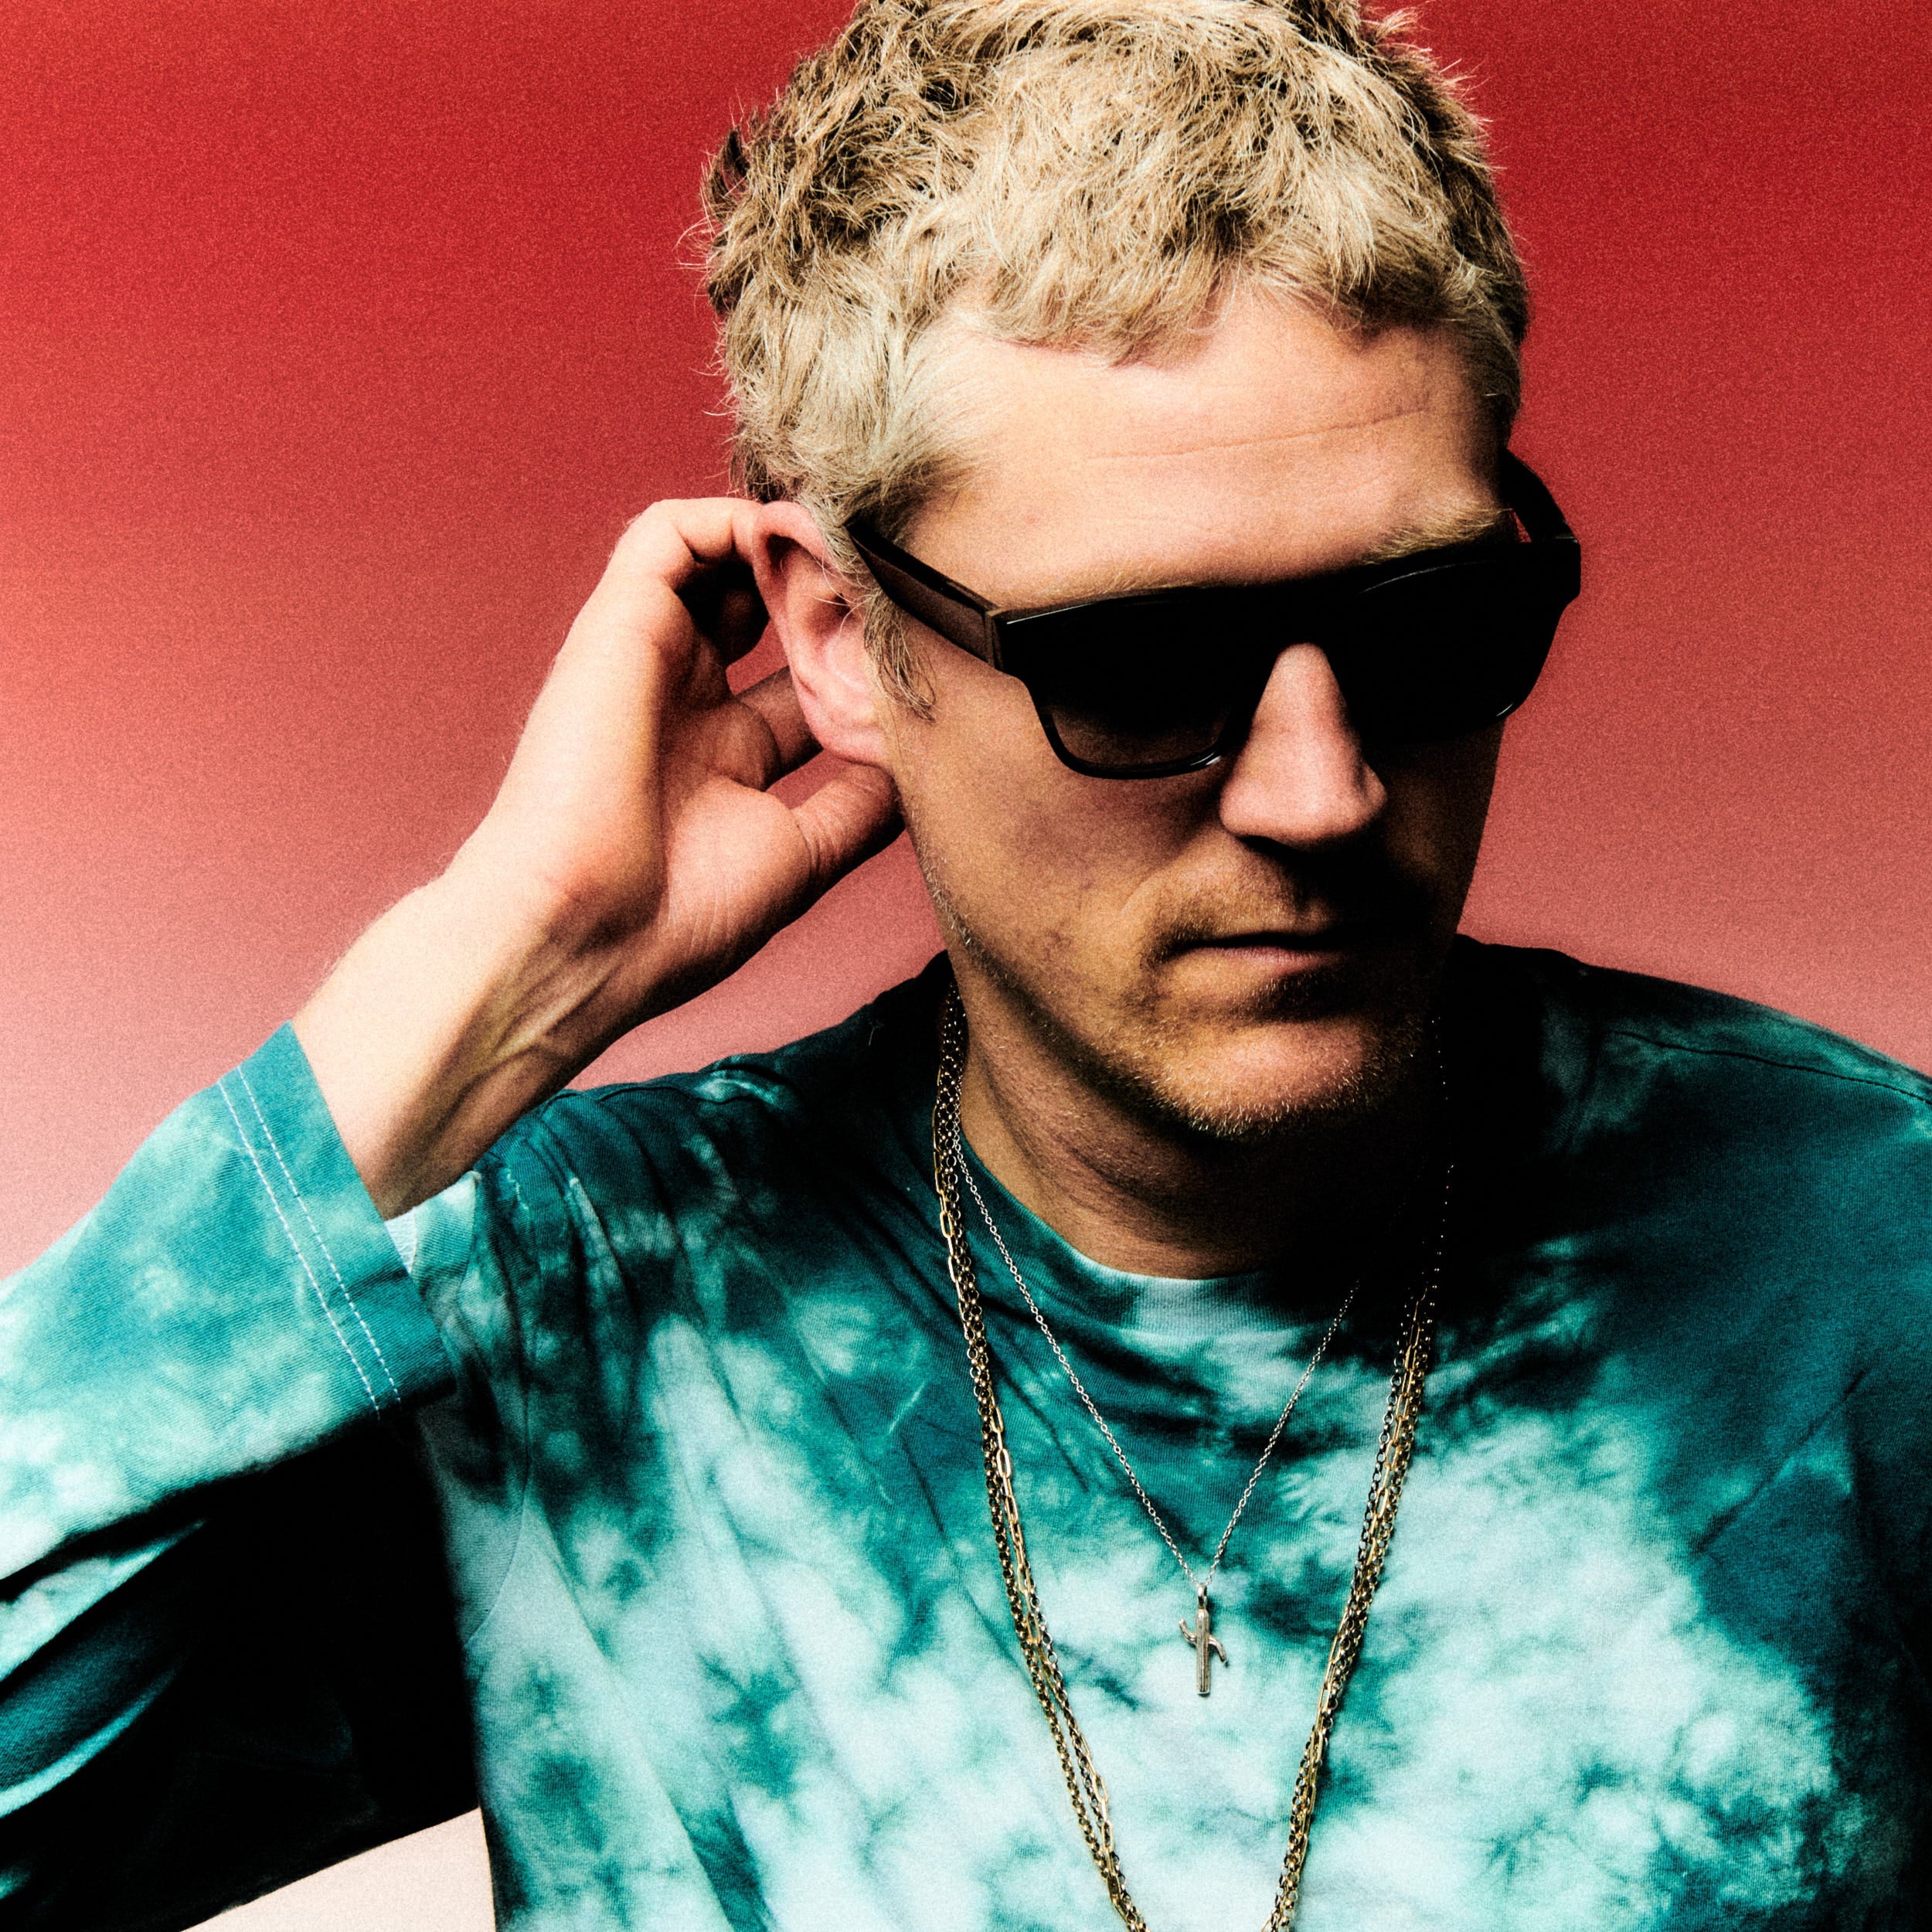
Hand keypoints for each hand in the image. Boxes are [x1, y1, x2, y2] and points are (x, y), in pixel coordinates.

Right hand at [295, 500, 899, 1213]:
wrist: (579, 937)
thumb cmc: (675, 920)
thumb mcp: (800, 857)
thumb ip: (859, 804)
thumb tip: (918, 758)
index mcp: (727, 758)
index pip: (805, 680)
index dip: (860, 661)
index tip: (919, 654)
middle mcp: (690, 702)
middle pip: (771, 614)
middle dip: (834, 596)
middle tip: (893, 591)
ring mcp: (652, 661)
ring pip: (723, 562)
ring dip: (790, 546)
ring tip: (848, 554)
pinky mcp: (618, 625)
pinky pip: (667, 535)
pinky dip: (731, 519)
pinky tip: (791, 539)